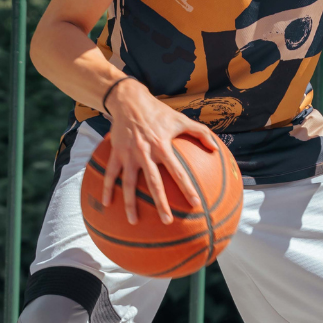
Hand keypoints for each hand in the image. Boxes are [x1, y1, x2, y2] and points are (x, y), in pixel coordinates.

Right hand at [99, 79, 223, 225]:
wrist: (129, 100)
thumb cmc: (158, 112)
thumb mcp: (181, 119)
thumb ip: (201, 133)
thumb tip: (216, 149)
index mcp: (162, 146)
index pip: (178, 172)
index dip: (187, 188)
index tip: (195, 204)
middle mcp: (145, 152)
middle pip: (153, 183)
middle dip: (160, 203)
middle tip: (167, 221)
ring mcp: (128, 154)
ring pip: (129, 184)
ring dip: (130, 204)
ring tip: (134, 222)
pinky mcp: (116, 153)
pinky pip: (110, 174)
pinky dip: (107, 188)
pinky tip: (106, 204)